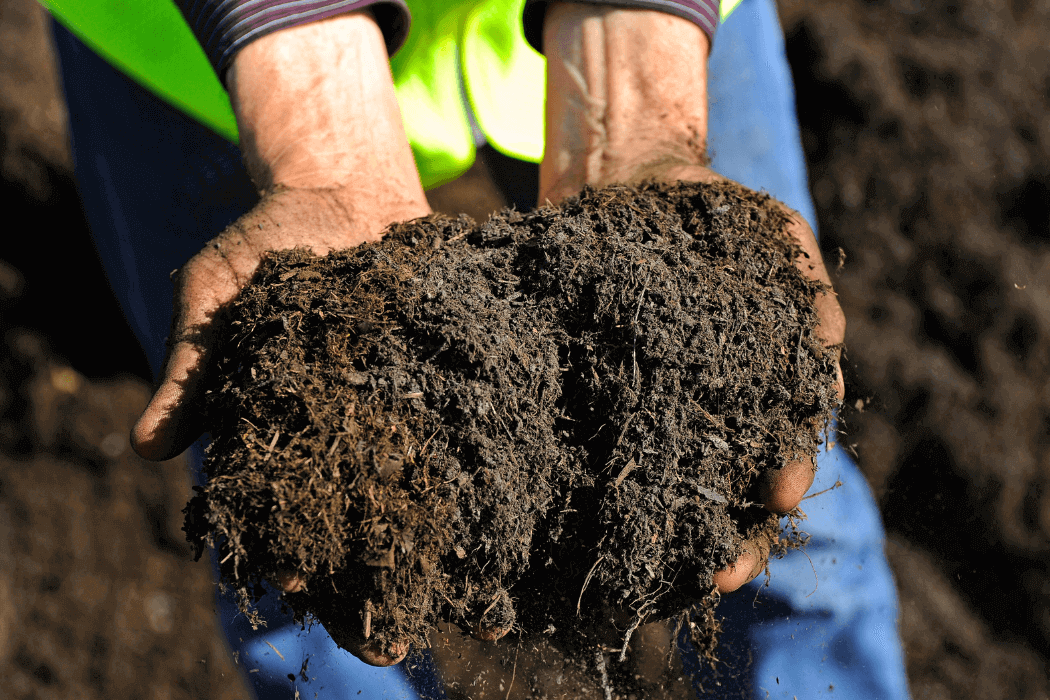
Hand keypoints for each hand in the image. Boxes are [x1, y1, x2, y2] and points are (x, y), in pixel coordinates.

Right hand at [129, 11, 428, 665]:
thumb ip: (191, 365)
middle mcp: (340, 418)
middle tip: (394, 616)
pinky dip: (478, 456)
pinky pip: (458, 419)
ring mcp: (395, 396)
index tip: (304, 580)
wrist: (344, 185)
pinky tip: (507, 496)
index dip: (288, 540)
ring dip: (439, 529)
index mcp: (278, 417)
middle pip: (354, 502)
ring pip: (414, 475)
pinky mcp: (439, 369)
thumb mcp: (215, 293)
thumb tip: (146, 450)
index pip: (277, 495)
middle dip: (369, 558)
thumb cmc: (265, 238)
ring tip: (468, 588)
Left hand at [541, 6, 844, 594]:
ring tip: (679, 570)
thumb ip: (806, 289)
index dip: (785, 474)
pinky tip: (614, 522)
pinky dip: (627, 484)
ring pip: (681, 478)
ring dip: (685, 527)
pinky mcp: (617, 391)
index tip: (776, 499)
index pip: (784, 442)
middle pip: (731, 481)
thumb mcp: (774, 237)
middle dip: (735, 530)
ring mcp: (664, 401)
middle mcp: (717, 402)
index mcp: (765, 380)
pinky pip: (624, 443)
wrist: (632, 187)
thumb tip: (829, 344)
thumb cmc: (715, 214)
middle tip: (721, 570)